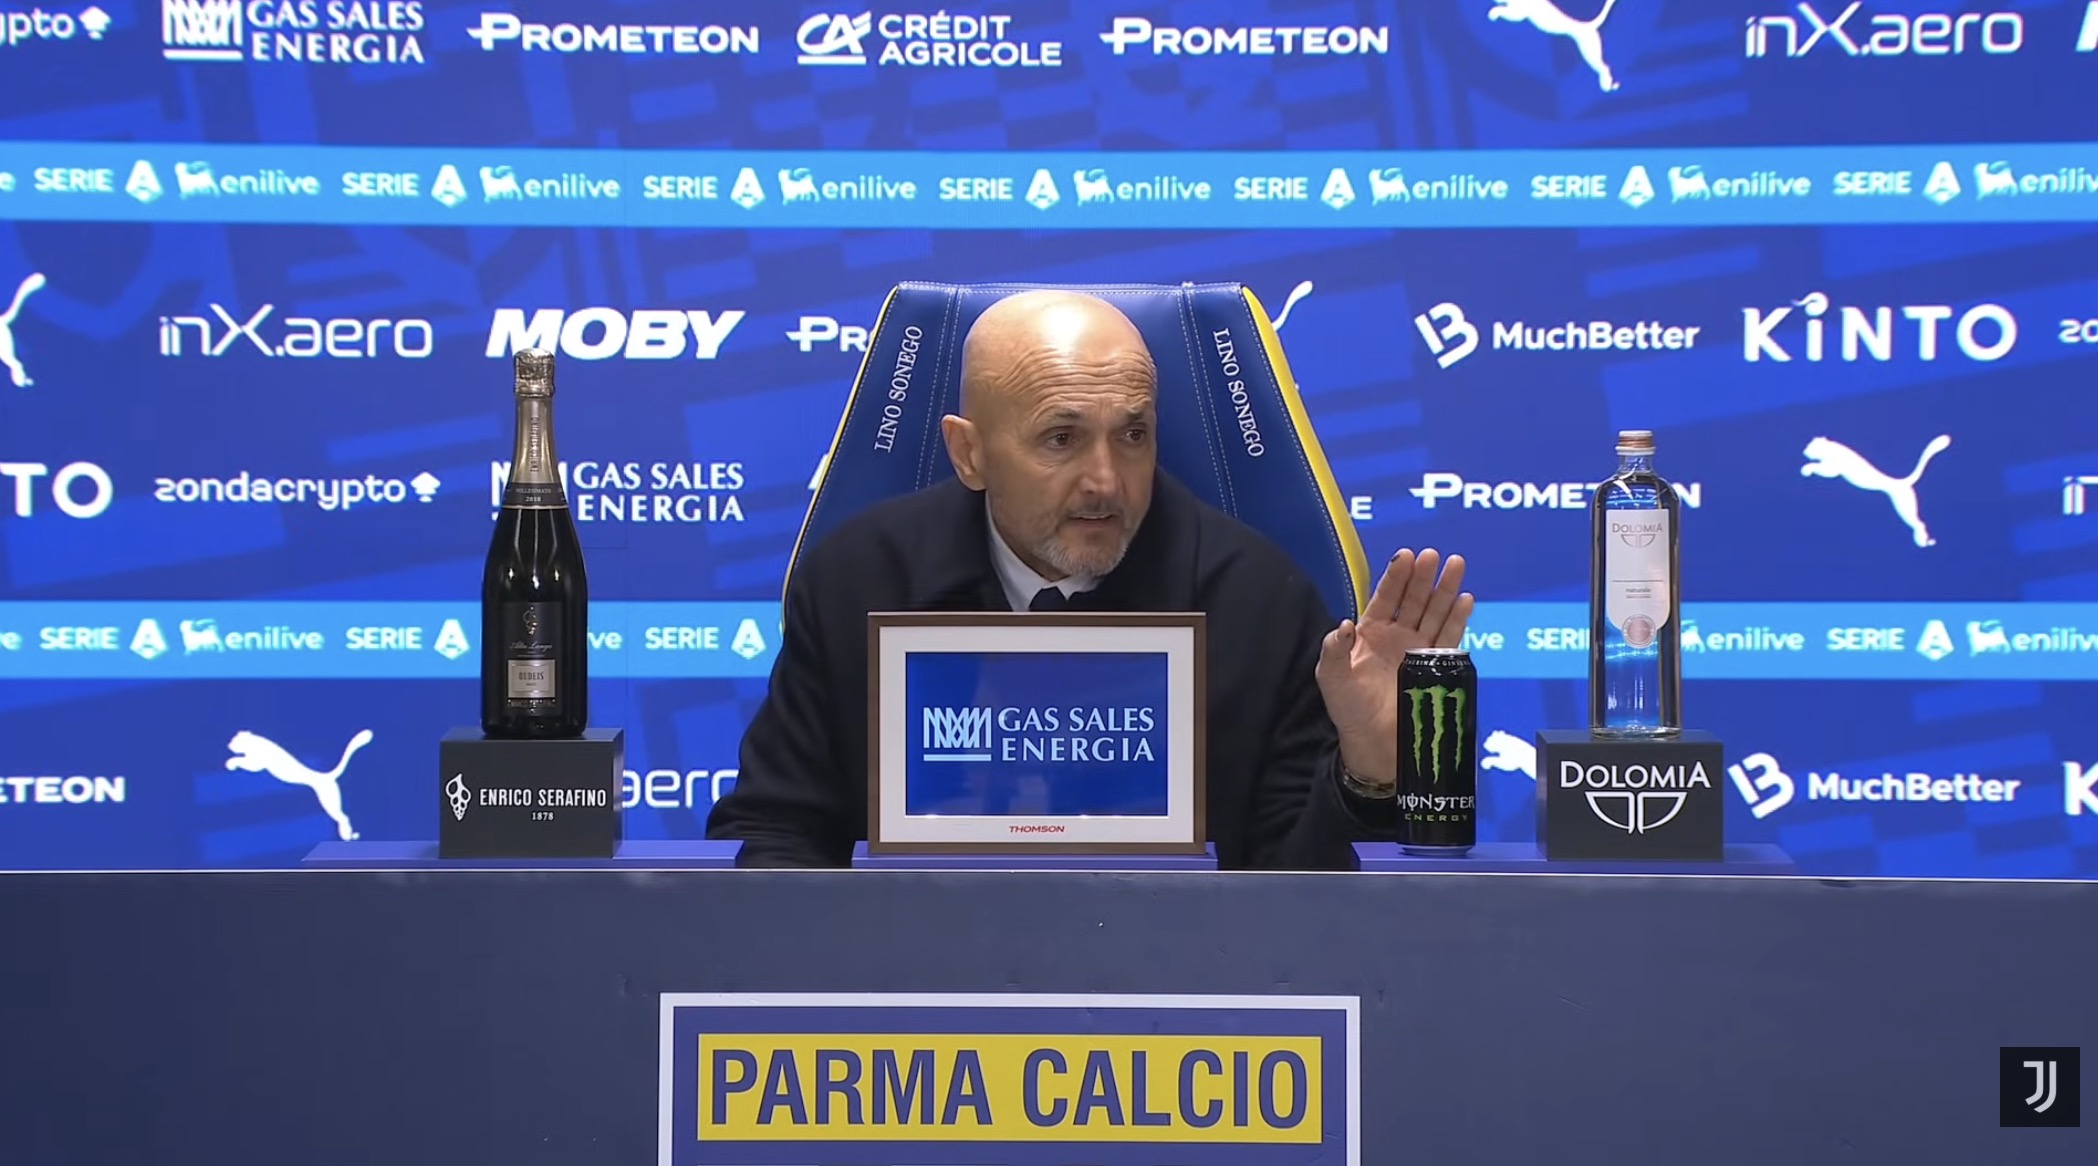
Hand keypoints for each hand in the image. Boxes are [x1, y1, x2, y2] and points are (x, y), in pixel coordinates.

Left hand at [1315, 548, 1473, 788]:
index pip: (1385, 597)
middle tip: (1432, 555)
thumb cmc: (1349, 708)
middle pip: (1413, 599)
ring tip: (1456, 565)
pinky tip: (1465, 599)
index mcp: (1370, 633)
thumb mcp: (1332, 677)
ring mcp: (1418, 650)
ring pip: (1434, 612)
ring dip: (1445, 589)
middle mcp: (1397, 636)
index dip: (1395, 576)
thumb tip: (1344, 624)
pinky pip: (1450, 638)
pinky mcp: (1437, 667)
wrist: (1374, 743)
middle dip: (1423, 577)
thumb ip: (1335, 649)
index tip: (1405, 555)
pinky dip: (1459, 618)